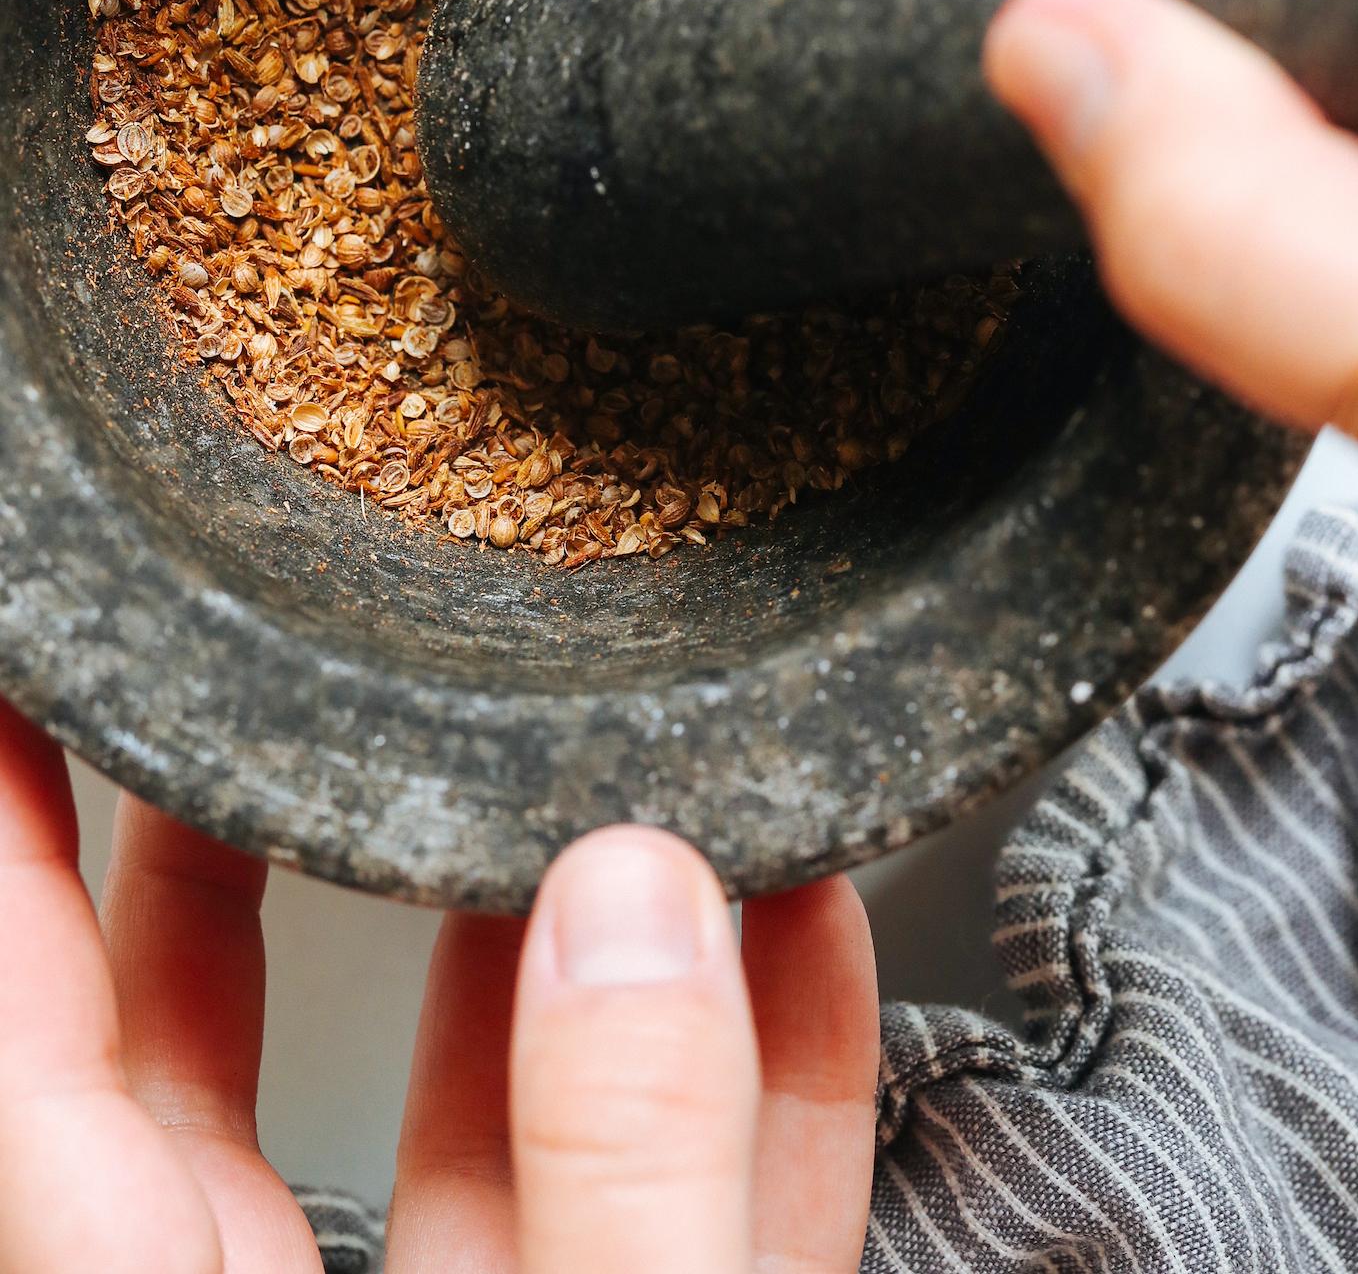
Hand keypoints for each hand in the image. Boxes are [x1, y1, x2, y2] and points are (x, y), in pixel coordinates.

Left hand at [0, 708, 877, 1271]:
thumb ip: (622, 1176)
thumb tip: (634, 908)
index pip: (39, 1075)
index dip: (6, 857)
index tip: (26, 670)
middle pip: (208, 1061)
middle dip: (231, 832)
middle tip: (251, 650)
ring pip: (455, 1111)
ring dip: (514, 924)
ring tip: (552, 751)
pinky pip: (660, 1188)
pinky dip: (737, 1062)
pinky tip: (798, 923)